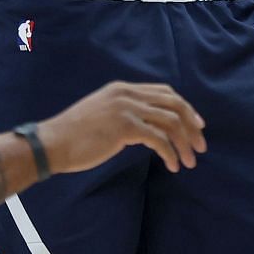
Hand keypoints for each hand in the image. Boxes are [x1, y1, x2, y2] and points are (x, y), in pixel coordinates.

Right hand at [39, 80, 205, 173]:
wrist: (54, 142)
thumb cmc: (75, 134)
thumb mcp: (102, 114)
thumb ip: (124, 113)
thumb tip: (148, 127)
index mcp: (122, 88)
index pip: (164, 92)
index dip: (185, 108)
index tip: (197, 126)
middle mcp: (127, 93)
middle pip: (174, 104)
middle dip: (192, 125)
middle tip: (200, 146)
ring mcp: (126, 108)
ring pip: (171, 121)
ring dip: (185, 143)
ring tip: (189, 161)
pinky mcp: (125, 126)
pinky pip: (159, 139)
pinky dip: (170, 153)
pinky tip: (172, 166)